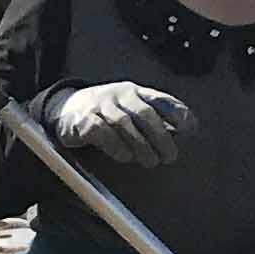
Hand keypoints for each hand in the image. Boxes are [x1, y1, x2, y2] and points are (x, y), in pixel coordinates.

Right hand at [42, 80, 194, 167]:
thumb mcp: (128, 107)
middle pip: (145, 113)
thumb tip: (177, 135)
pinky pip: (102, 133)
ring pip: (125, 124)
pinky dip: (116, 146)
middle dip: (161, 136)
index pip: (161, 100)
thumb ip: (151, 117)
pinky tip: (125, 157)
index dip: (178, 113)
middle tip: (170, 156)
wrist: (64, 108)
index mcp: (135, 91)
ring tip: (150, 162)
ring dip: (141, 146)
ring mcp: (100, 106)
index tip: (190, 129)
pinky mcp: (83, 121)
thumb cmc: (104, 112)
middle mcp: (119, 95)